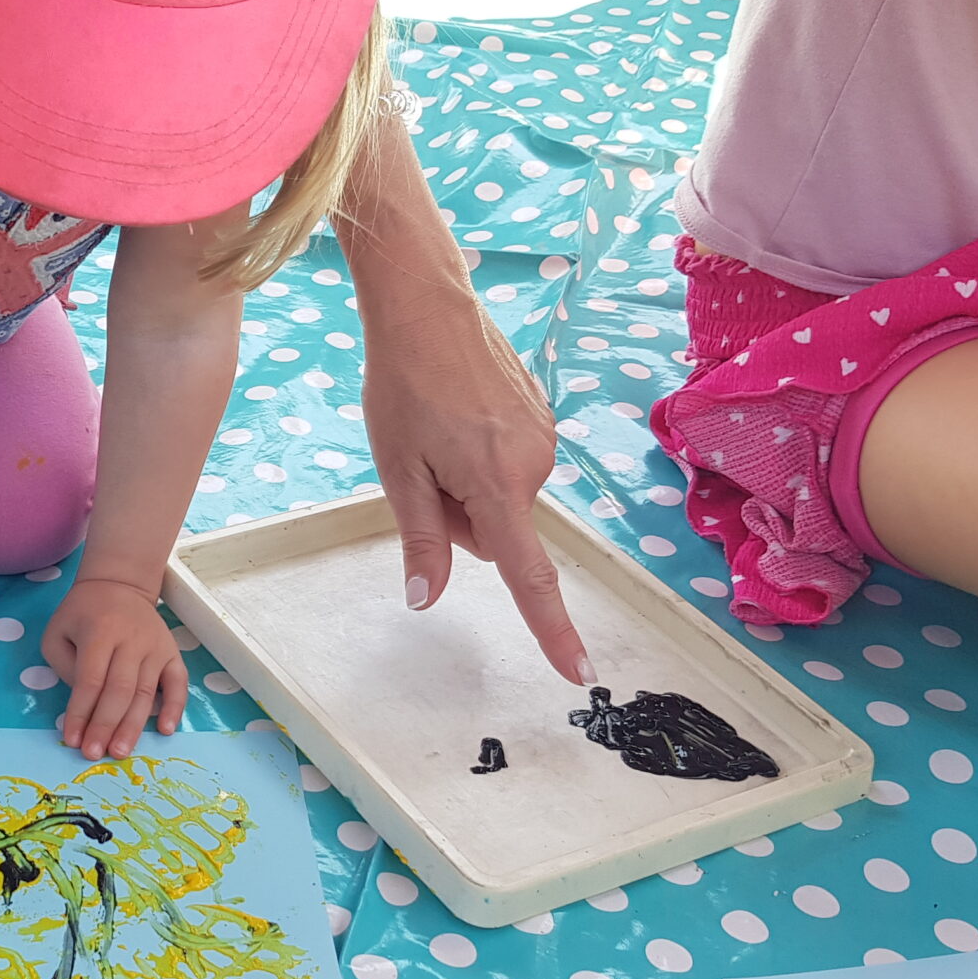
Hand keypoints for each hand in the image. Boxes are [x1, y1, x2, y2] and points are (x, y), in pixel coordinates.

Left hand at [42, 577, 188, 760]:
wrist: (119, 585)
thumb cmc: (82, 614)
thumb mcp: (58, 632)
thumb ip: (65, 668)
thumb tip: (86, 704)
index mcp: (100, 632)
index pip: (90, 680)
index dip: (80, 712)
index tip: (72, 739)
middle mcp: (131, 640)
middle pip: (120, 690)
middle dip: (106, 726)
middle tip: (95, 754)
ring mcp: (156, 647)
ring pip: (145, 693)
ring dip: (133, 726)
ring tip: (120, 751)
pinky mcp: (172, 653)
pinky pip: (178, 683)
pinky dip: (174, 708)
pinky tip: (165, 730)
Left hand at [365, 330, 594, 684]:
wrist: (426, 307)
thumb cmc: (403, 386)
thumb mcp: (398, 472)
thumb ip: (421, 540)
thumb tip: (427, 598)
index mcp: (499, 486)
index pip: (529, 576)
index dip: (552, 629)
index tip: (579, 671)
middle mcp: (536, 466)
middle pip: (495, 534)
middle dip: (458, 518)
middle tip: (422, 465)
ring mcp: (544, 440)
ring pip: (501, 501)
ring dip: (468, 486)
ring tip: (437, 433)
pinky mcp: (543, 420)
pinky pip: (509, 468)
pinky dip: (482, 458)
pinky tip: (458, 415)